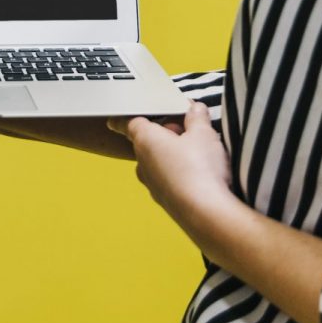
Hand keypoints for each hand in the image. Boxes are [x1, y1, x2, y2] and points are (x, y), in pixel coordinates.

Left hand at [107, 101, 236, 248]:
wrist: (206, 213)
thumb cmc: (200, 169)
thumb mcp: (204, 134)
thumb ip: (197, 118)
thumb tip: (195, 109)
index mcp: (146, 140)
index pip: (129, 124)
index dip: (125, 119)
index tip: (114, 121)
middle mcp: (143, 163)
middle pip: (148, 141)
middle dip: (165, 133)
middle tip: (187, 129)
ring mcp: (152, 185)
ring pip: (157, 162)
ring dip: (172, 154)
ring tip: (198, 152)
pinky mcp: (165, 201)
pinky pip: (167, 180)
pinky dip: (178, 173)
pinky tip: (199, 174)